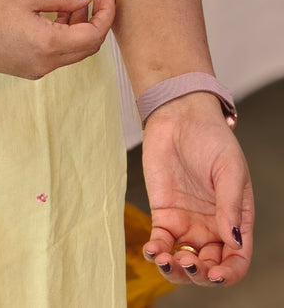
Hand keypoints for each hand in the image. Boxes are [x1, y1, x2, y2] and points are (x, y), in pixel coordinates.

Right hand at [0, 0, 114, 78]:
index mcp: (50, 45)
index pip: (94, 35)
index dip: (106, 15)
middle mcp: (48, 64)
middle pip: (88, 48)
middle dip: (96, 23)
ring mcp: (37, 70)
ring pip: (73, 53)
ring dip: (79, 31)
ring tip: (70, 5)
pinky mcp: (27, 70)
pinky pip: (56, 56)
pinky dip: (64, 38)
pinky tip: (53, 19)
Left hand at [141, 93, 253, 286]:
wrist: (179, 115)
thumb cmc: (211, 137)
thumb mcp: (229, 168)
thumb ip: (230, 205)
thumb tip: (233, 241)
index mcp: (235, 219)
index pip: (237, 259)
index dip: (228, 273)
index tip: (215, 274)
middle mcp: (212, 226)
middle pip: (209, 266)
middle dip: (199, 274)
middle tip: (188, 262)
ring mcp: (187, 222)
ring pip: (183, 261)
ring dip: (175, 270)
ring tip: (167, 259)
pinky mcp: (163, 214)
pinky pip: (161, 242)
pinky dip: (156, 252)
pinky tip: (153, 250)